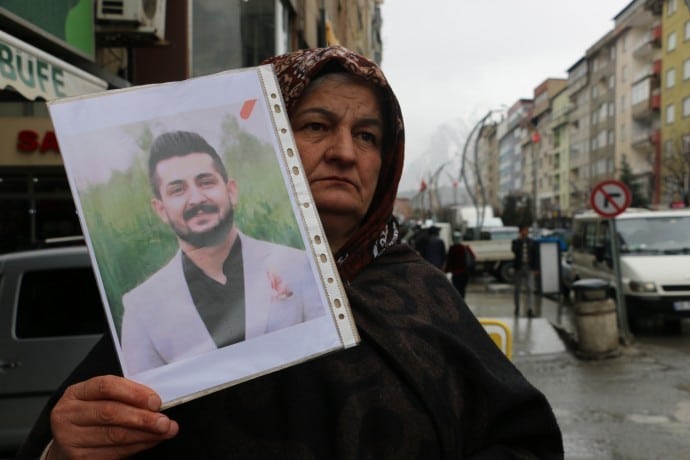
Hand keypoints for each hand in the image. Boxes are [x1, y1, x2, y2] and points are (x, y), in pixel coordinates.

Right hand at [47, 375, 178, 459]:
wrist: (67, 442)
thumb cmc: (90, 416)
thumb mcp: (100, 399)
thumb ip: (123, 396)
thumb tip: (155, 402)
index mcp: (76, 393)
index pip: (106, 386)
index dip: (134, 393)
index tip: (156, 401)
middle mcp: (68, 415)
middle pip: (110, 413)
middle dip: (143, 418)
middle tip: (165, 421)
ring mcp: (71, 438)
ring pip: (114, 435)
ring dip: (145, 434)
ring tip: (165, 431)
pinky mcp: (79, 458)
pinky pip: (114, 452)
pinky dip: (137, 446)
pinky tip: (151, 441)